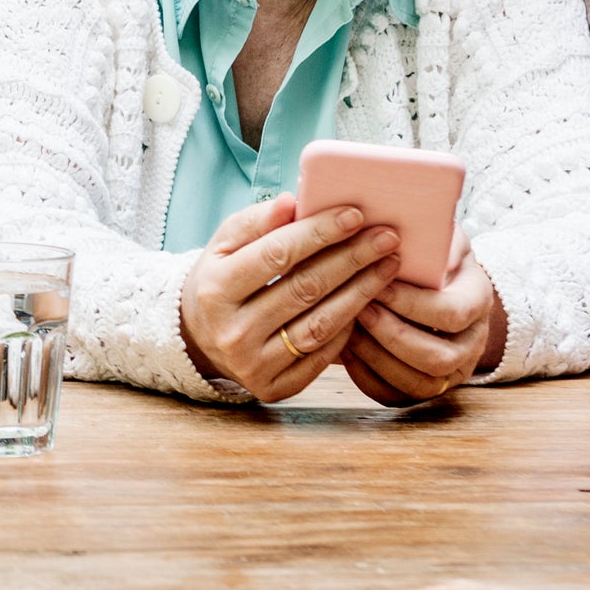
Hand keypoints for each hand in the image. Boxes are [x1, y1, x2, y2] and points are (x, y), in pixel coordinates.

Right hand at [179, 192, 400, 401]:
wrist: (199, 337)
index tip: (356, 214)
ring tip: (389, 264)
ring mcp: (252, 366)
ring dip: (362, 292)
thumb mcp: (225, 244)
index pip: (277, 255)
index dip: (320, 233)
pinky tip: (370, 300)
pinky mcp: (274, 388)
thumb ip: (257, 220)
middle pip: (305, 289)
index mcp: (215, 289)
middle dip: (353, 258)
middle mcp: (232, 332)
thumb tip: (291, 201)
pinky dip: (349, 327)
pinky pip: (322, 355)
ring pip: (320, 325)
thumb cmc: (222, 278)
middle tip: (388, 237)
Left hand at [342, 229, 501, 405]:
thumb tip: (410, 226)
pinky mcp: (423, 389)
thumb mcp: (444, 237)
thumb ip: (435, 234)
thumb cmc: (436, 259)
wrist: (447, 291)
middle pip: (436, 357)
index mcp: (478, 302)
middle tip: (360, 308)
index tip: (380, 284)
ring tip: (350, 329)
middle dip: (392, 334)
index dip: (412, 303)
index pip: (451, 313)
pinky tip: (347, 350)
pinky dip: (368, 376)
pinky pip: (395, 396)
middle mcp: (471, 344)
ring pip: (416, 382)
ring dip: (377, 357)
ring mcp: (450, 373)